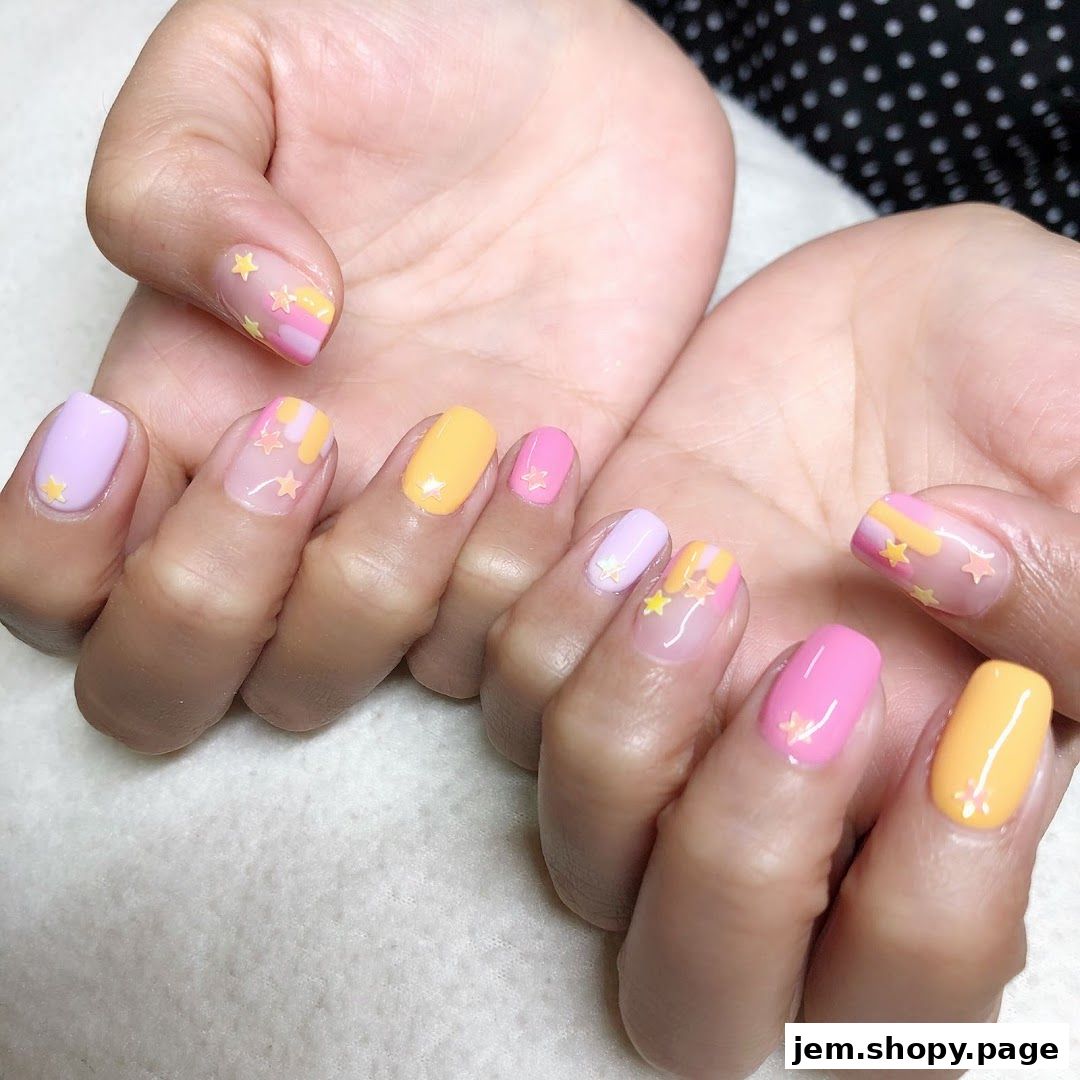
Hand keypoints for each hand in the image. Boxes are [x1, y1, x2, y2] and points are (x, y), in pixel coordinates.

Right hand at [0, 0, 732, 745]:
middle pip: (175, 685)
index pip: (56, 585)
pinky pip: (502, 648)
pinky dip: (526, 590)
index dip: (58, 562)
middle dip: (217, 602)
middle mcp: (284, 502)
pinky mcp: (529, 532)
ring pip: (339, 684)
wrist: (576, 74)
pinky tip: (563, 457)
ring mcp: (409, 532)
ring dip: (391, 589)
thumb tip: (267, 331)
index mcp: (179, 405)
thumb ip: (183, 184)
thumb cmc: (401, 44)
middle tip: (302, 434)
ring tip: (470, 432)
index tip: (125, 430)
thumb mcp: (246, 55)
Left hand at [482, 204, 1079, 1074]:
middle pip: (696, 991)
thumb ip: (1072, 580)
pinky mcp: (582, 628)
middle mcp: (789, 802)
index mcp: (937, 810)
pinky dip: (521, 603)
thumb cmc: (1030, 384)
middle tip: (817, 668)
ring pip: (579, 842)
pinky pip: (496, 689)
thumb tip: (922, 560)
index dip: (932, 903)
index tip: (980, 710)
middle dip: (737, 860)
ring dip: (616, 714)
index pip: (905, 994)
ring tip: (694, 555)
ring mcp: (670, 722)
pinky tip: (585, 488)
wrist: (899, 311)